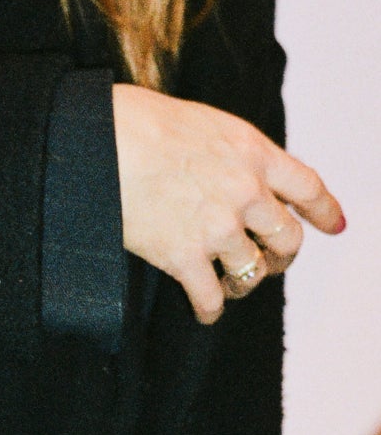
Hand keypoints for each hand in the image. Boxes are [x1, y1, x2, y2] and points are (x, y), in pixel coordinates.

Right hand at [112, 85, 343, 326]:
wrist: (101, 142)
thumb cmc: (140, 123)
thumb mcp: (205, 124)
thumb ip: (232, 153)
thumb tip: (235, 174)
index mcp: (254, 153)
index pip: (307, 187)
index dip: (324, 211)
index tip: (334, 226)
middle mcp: (245, 192)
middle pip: (287, 238)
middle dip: (282, 256)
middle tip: (270, 262)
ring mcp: (217, 228)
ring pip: (252, 272)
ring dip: (243, 283)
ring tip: (229, 286)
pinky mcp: (182, 257)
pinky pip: (209, 298)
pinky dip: (210, 310)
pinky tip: (205, 311)